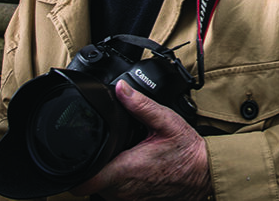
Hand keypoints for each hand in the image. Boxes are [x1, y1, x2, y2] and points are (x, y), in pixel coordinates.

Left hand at [71, 80, 211, 199]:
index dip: (73, 173)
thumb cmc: (187, 150)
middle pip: (91, 182)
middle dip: (93, 165)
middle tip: (105, 147)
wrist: (205, 173)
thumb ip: (140, 105)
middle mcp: (125, 189)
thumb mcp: (166, 121)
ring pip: (103, 189)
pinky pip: (118, 194)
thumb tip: (121, 89)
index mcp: (127, 168)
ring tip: (120, 155)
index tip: (73, 160)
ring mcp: (131, 199)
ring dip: (107, 173)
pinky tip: (131, 166)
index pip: (84, 182)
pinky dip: (119, 181)